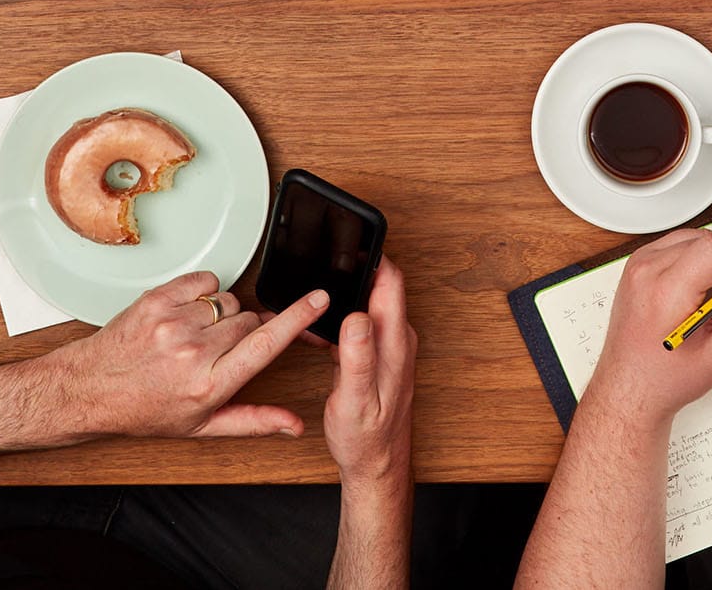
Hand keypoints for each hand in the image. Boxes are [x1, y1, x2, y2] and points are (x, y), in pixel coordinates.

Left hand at [54, 272, 330, 440]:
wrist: (91, 389)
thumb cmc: (146, 409)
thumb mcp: (202, 425)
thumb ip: (254, 420)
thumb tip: (294, 424)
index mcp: (211, 384)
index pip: (267, 343)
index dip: (298, 318)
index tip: (320, 298)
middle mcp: (194, 352)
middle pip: (249, 320)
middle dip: (245, 330)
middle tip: (220, 349)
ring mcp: (174, 323)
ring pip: (228, 301)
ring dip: (221, 314)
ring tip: (195, 335)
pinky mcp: (157, 300)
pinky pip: (203, 281)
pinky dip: (201, 293)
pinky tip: (185, 314)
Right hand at [325, 259, 415, 489]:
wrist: (376, 465)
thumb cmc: (366, 438)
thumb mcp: (355, 399)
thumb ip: (358, 357)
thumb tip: (357, 317)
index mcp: (395, 343)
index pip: (391, 282)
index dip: (370, 257)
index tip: (345, 245)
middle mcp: (398, 339)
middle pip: (380, 286)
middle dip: (353, 271)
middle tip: (321, 265)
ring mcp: (390, 346)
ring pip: (368, 304)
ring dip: (344, 297)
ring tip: (313, 300)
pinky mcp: (379, 355)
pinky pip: (361, 323)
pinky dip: (340, 321)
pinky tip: (318, 333)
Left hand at [585, 231, 711, 430]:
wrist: (628, 388)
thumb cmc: (666, 378)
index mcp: (667, 293)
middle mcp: (647, 273)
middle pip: (704, 239)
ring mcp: (637, 267)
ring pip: (689, 238)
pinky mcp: (635, 268)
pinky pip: (673, 245)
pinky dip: (694, 257)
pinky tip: (700, 286)